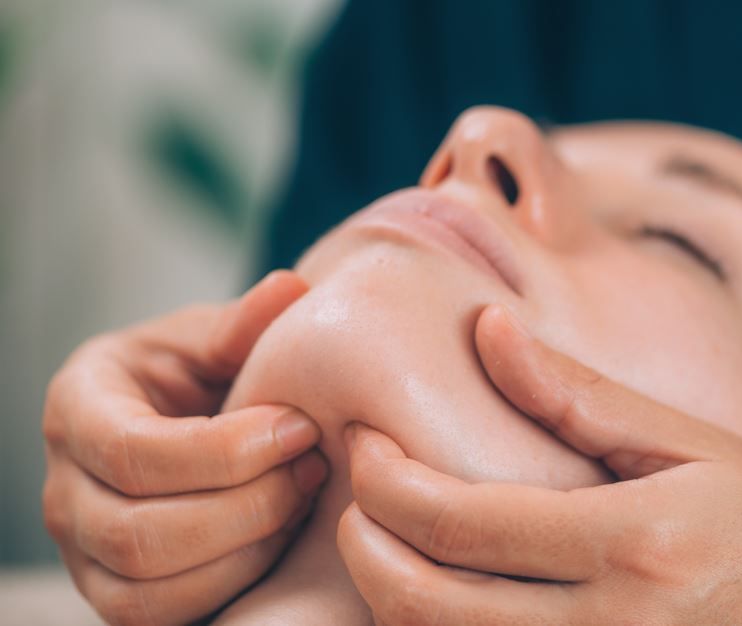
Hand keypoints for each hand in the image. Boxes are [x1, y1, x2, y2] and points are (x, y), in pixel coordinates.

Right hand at [43, 270, 327, 625]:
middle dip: (246, 506)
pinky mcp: (116, 591)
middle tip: (313, 467)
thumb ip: (243, 324)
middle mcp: (66, 487)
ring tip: (303, 499)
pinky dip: (232, 585)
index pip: (133, 452)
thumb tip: (289, 289)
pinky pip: (162, 616)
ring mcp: (84, 550)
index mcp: (79, 408)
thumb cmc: (195, 374)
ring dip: (245, 550)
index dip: (225, 451)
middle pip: (139, 533)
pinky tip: (281, 539)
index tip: (299, 426)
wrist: (178, 421)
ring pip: (148, 589)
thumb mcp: (210, 338)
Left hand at [339, 304, 741, 624]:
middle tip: (356, 492)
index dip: (386, 482)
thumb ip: (580, 398)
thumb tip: (488, 330)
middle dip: (363, 546)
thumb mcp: (695, 448)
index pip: (457, 521)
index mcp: (631, 546)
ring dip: (386, 597)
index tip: (365, 443)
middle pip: (426, 604)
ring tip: (382, 535)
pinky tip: (438, 586)